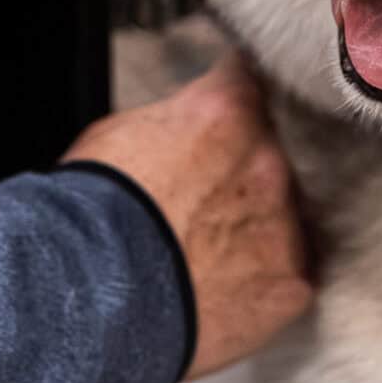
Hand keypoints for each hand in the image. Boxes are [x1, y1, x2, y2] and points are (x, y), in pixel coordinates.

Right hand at [65, 57, 314, 377]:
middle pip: (272, 155)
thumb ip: (176, 121)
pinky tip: (227, 295)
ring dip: (256, 228)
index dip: (233, 105)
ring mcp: (285, 223)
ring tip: (208, 258)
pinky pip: (290, 277)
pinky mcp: (291, 283)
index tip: (225, 121)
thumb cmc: (91, 217)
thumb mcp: (118, 135)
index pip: (250, 83)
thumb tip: (185, 125)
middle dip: (244, 174)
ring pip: (286, 217)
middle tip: (203, 204)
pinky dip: (264, 285)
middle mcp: (267, 160)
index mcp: (227, 111)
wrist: (90, 299)